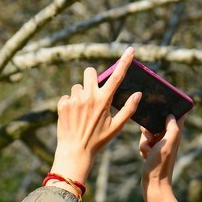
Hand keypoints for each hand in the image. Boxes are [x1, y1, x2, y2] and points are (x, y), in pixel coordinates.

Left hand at [48, 46, 141, 187]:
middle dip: (91, 79)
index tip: (130, 50)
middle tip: (93, 94)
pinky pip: (67, 96)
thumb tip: (138, 94)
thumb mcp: (116, 127)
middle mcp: (89, 96)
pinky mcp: (62, 104)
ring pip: (77, 86)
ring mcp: (74, 99)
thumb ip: (128, 109)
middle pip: (90, 72)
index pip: (117, 76)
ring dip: (80, 95)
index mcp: (104, 100)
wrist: (75, 152)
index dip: (124, 61)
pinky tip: (73, 117)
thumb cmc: (98, 141)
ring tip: (82, 112)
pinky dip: (70, 104)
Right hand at [139, 115, 182, 196]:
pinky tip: (145, 155)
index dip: (173, 107)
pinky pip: (144, 142)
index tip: (163, 103)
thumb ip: (172, 128)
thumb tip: (171, 114)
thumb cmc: (161, 165)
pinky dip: (143, 147)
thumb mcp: (167, 144)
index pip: (178, 115)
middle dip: (149, 128)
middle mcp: (169, 138)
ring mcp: (161, 145)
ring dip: (144, 140)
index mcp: (175, 134)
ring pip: (148, 132)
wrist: (154, 184)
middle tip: (149, 136)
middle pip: (157, 122)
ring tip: (147, 150)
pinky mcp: (153, 151)